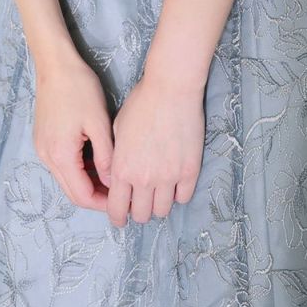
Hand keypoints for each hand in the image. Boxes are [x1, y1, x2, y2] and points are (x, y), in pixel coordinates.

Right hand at [32, 49, 114, 211]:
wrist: (55, 63)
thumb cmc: (78, 87)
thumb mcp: (99, 123)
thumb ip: (106, 157)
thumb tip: (112, 182)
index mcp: (61, 155)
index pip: (82, 196)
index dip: (103, 202)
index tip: (122, 200)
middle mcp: (47, 157)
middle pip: (72, 192)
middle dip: (96, 196)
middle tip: (119, 193)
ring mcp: (42, 148)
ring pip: (66, 179)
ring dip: (87, 182)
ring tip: (110, 176)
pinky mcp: (43, 139)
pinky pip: (61, 164)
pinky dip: (78, 168)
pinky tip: (95, 158)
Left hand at [105, 70, 204, 226]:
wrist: (170, 88)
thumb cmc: (141, 103)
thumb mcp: (117, 129)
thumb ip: (116, 157)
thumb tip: (117, 177)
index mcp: (122, 168)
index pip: (116, 209)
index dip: (117, 217)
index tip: (120, 218)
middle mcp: (144, 178)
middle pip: (142, 215)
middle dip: (138, 211)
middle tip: (140, 202)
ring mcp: (169, 177)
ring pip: (163, 210)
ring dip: (158, 204)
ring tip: (158, 191)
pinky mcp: (190, 171)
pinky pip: (183, 197)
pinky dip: (178, 193)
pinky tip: (174, 181)